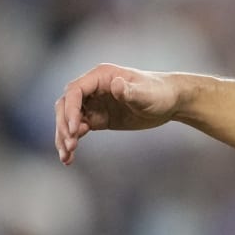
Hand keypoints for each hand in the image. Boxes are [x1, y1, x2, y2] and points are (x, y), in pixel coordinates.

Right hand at [54, 63, 181, 163]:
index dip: (71, 109)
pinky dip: (72, 141)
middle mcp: (92, 88)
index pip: (75, 91)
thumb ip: (130, 91)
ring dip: (63, 136)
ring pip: (69, 119)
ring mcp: (93, 104)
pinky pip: (78, 129)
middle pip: (66, 105)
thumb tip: (115, 84)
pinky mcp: (97, 118)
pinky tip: (69, 158)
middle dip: (64, 125)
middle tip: (70, 146)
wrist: (170, 101)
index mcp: (101, 76)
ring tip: (66, 157)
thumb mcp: (147, 94)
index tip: (75, 129)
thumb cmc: (160, 93)